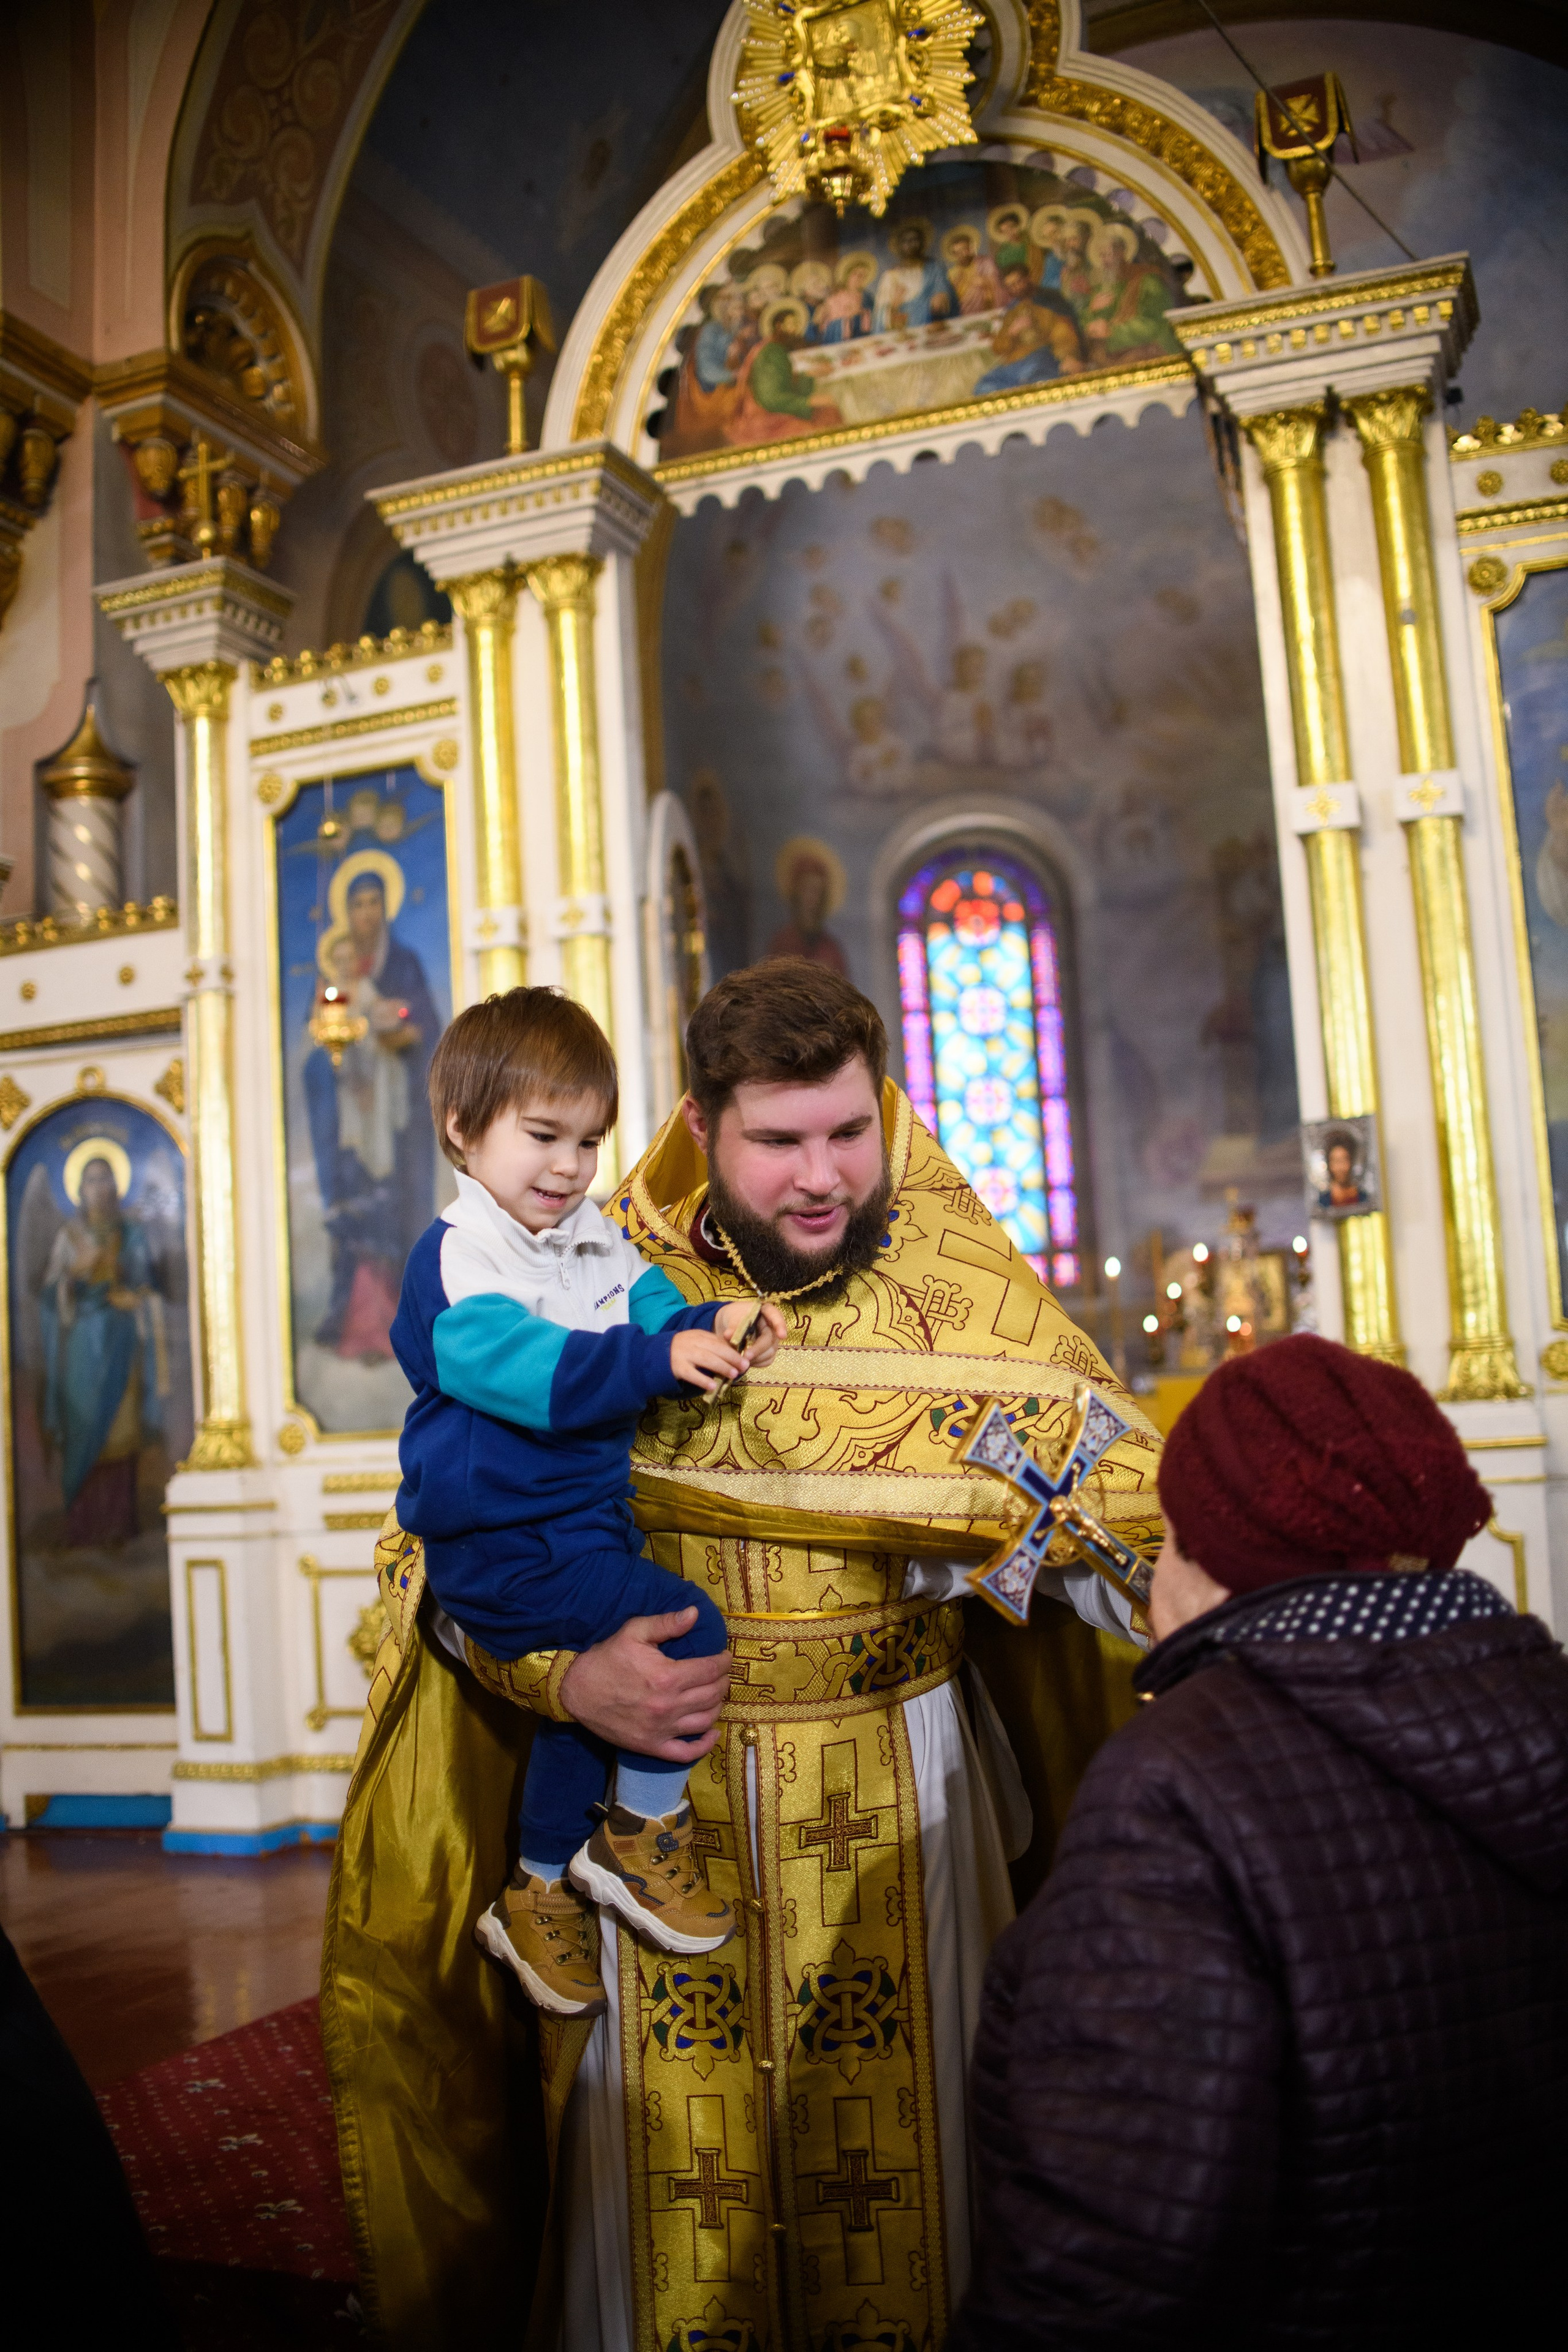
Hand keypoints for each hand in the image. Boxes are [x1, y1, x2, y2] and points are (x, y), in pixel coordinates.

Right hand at [559, 1610, 729, 1760]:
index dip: (723, 1662)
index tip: (725, 1657)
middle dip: (723, 1681)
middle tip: (721, 1673)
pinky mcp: (652, 1746)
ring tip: (716, 1694)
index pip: (710, 1670)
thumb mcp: (633, 1632)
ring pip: (705, 1720)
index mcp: (667, 1677)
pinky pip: (686, 1752)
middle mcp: (669, 1706)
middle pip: (712, 1694)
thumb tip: (694, 1614)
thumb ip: (666, 1624)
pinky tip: (712, 1733)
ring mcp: (661, 1730)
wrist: (576, 1692)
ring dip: (718, 1706)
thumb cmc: (606, 1659)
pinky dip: (704, 1745)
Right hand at [670, 1327, 748, 1392]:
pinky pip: (691, 1374)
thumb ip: (711, 1346)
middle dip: (731, 1357)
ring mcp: (684, 1354)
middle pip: (715, 1348)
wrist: (654, 1356)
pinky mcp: (676, 1367)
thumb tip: (734, 1354)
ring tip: (733, 1374)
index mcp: (698, 1335)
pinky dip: (702, 1379)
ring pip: (706, 1359)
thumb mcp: (696, 1343)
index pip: (719, 1341)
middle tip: (744, 1366)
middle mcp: (692, 1342)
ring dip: (721, 1366)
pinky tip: (712, 1385)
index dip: (733, 1350)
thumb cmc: (681, 1351)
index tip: (745, 1359)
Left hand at [714, 1298, 786, 1368]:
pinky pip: (767, 1360)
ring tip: (741, 1359)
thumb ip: (732, 1325)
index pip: (776, 1315)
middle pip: (770, 1338)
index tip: (782, 1336)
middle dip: (758, 1348)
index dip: (780, 1325)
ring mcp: (772, 1340)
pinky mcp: (769, 1352)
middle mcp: (772, 1326)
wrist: (731, 1327)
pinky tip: (746, 1362)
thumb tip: (728, 1335)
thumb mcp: (732, 1317)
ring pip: (770, 1352)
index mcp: (766, 1311)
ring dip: (756, 1358)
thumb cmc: (734, 1317)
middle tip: (746, 1356)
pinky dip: (757, 1363)